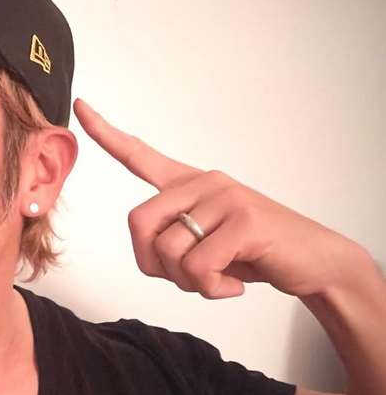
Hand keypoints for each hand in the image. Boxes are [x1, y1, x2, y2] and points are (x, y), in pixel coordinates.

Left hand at [73, 97, 365, 299]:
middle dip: (154, 265)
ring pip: (169, 251)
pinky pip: (199, 266)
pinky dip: (212, 288)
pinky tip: (233, 285)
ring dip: (189, 282)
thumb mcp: (203, 247)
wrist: (313, 262)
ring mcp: (224, 196)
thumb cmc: (251, 253)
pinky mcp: (244, 219)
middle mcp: (202, 182)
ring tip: (219, 278)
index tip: (79, 106)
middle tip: (188, 278)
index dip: (106, 133)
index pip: (139, 154)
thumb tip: (151, 256)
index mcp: (188, 184)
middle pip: (138, 224)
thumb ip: (171, 243)